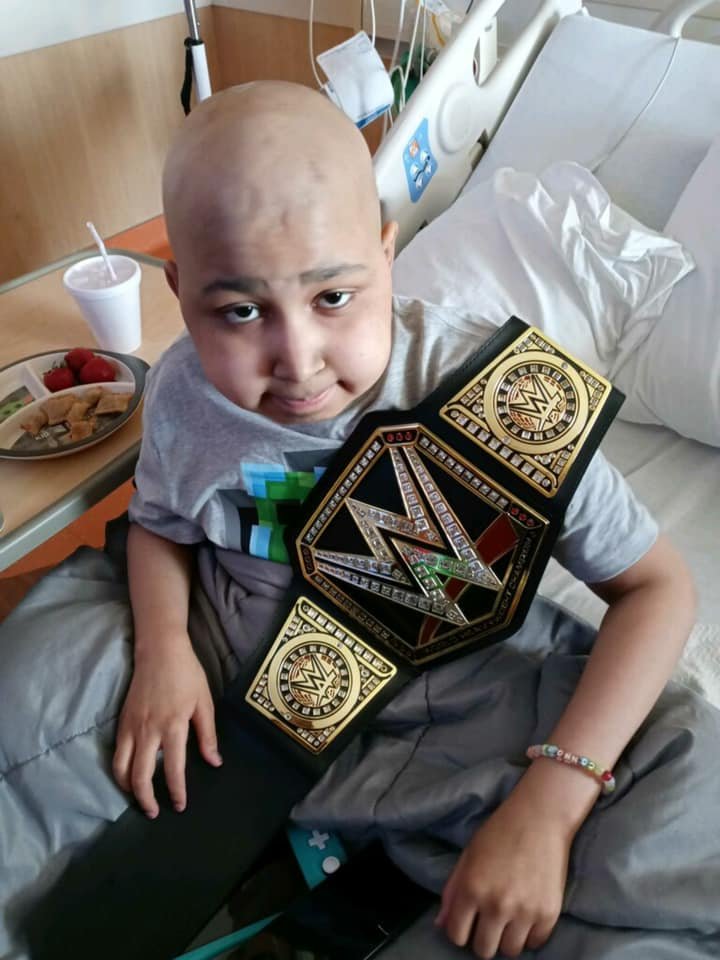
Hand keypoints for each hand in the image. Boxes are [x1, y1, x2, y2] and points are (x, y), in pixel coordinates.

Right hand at [112, 634, 221, 817]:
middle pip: (140, 776)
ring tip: (138, 798)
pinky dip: (120, 770)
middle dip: (145, 800)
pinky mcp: (121, 721)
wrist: (159, 650)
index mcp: (173, 726)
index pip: (173, 769)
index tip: (180, 805)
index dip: (176, 791)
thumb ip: (208, 735)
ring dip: (128, 788)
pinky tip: (129, 775)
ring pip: (121, 768)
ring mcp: (131, 727)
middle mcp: (148, 731)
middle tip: (154, 812)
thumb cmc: (186, 674)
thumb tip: (214, 762)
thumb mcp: (204, 702)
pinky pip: (117, 753)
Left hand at [435, 785, 572, 957]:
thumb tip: (441, 925)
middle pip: (483, 950)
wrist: (540, 816)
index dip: (460, 930)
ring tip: (509, 919)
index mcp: (471, 888)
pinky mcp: (549, 913)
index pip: (456, 935)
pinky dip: (530, 934)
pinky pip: (535, 943)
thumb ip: (452, 891)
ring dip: (506, 938)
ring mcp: (524, 911)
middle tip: (489, 922)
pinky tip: (526, 916)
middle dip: (482, 938)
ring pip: (509, 951)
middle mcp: (496, 904)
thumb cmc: (500, 831)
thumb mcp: (469, 855)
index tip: (468, 922)